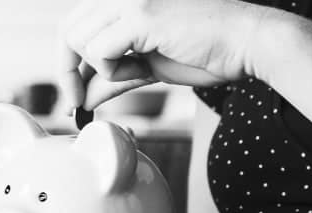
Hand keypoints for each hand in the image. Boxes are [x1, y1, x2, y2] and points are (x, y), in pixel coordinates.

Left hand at [57, 0, 268, 109]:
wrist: (245, 45)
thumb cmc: (205, 53)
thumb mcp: (147, 68)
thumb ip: (114, 78)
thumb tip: (83, 99)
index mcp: (122, 2)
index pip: (75, 26)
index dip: (67, 62)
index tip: (74, 96)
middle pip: (67, 30)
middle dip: (66, 72)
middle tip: (75, 104)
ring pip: (77, 39)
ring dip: (97, 70)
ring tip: (130, 76)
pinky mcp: (140, 14)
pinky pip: (99, 51)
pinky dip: (111, 70)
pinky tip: (138, 70)